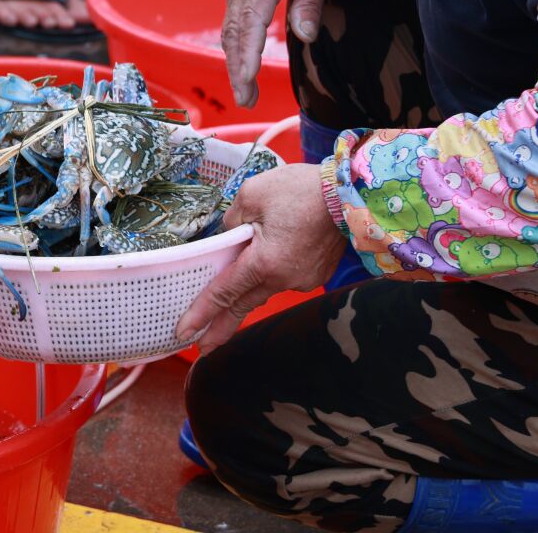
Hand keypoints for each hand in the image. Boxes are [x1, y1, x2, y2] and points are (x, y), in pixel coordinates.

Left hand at [175, 164, 346, 352]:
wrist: (353, 194)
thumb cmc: (302, 190)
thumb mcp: (252, 195)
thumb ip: (232, 220)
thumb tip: (230, 235)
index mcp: (263, 263)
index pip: (224, 293)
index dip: (201, 314)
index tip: (184, 332)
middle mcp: (283, 279)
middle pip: (243, 306)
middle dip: (221, 329)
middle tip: (203, 348)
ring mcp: (303, 279)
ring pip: (263, 290)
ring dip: (244, 297)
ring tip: (225, 305)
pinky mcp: (315, 274)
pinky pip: (283, 278)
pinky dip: (269, 276)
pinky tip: (264, 266)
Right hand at [222, 0, 339, 107]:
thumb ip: (310, 4)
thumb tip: (306, 36)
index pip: (250, 23)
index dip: (248, 54)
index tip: (247, 79)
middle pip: (234, 34)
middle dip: (237, 70)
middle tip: (247, 101)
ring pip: (229, 33)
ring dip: (235, 65)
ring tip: (246, 94)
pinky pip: (232, 26)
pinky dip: (235, 50)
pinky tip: (243, 69)